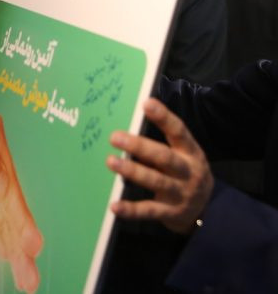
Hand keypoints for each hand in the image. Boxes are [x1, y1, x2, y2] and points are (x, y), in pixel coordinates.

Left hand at [106, 98, 212, 233]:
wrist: (207, 210)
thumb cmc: (184, 173)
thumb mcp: (181, 156)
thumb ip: (159, 144)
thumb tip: (127, 128)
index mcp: (191, 152)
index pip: (179, 132)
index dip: (164, 118)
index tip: (146, 104)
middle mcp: (188, 172)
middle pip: (165, 158)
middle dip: (140, 146)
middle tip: (115, 136)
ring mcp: (181, 194)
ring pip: (156, 182)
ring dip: (132, 171)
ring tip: (111, 161)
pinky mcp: (171, 213)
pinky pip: (149, 211)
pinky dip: (131, 209)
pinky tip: (114, 206)